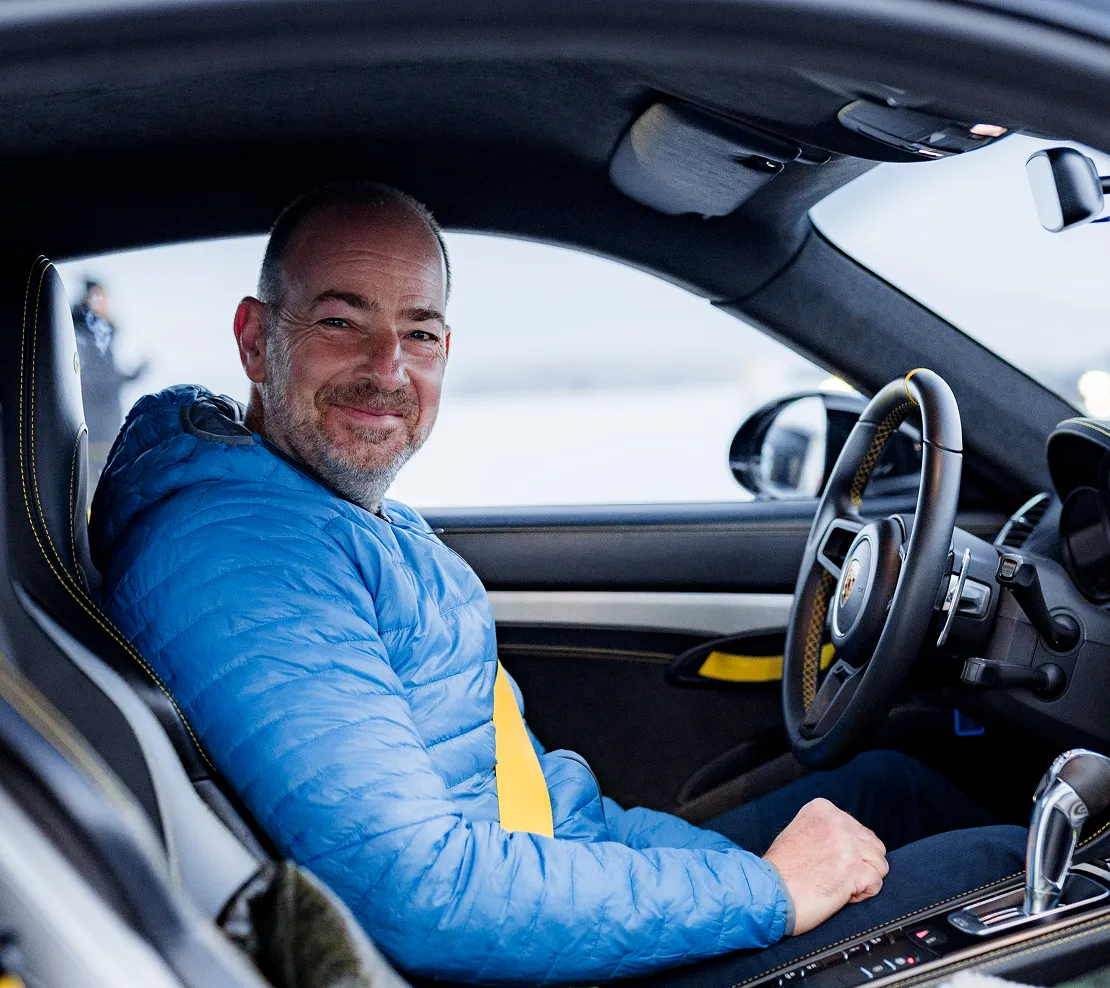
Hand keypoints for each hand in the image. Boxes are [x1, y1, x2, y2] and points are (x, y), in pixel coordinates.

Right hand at [763, 798, 888, 934]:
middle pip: (874, 845)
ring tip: (838, 884)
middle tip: (837, 876)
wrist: (769, 891)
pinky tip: (841, 894)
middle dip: (862, 864)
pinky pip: (876, 884)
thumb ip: (825, 830)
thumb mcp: (799, 832)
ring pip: (879, 864)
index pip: (858, 829)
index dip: (850, 851)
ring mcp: (847, 845)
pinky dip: (863, 894)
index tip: (831, 861)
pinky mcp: (854, 869)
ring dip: (863, 879)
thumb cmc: (781, 870)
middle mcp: (838, 822)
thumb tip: (850, 840)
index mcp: (823, 809)